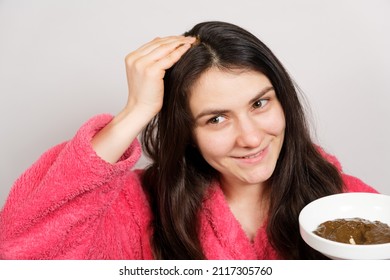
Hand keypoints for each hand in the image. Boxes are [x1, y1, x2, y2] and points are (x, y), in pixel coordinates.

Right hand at [92, 36, 194, 162]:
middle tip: (190, 38)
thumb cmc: (145, 95)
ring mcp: (142, 64)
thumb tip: (159, 40)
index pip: (153, 43)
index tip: (181, 39)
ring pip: (164, 48)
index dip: (169, 39)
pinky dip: (179, 52)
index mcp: (132, 57)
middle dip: (176, 39)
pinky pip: (169, 58)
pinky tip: (188, 48)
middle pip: (159, 43)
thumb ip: (151, 58)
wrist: (140, 109)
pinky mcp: (150, 70)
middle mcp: (135, 58)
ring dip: (180, 43)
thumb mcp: (145, 73)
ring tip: (191, 41)